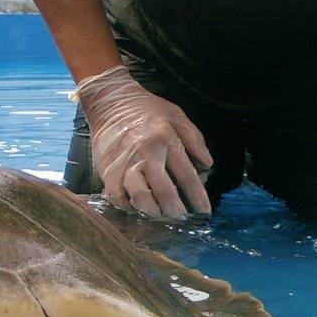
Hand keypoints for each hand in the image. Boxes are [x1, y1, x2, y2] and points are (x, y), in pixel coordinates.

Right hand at [75, 65, 212, 217]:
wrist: (110, 100)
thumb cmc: (147, 109)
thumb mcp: (176, 115)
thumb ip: (194, 139)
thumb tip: (207, 164)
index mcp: (166, 140)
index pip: (187, 175)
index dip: (197, 196)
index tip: (204, 211)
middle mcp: (146, 154)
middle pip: (165, 191)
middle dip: (176, 210)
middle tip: (180, 216)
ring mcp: (126, 164)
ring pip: (141, 198)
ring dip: (153, 212)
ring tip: (160, 214)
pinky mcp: (108, 170)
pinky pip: (118, 197)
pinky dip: (127, 206)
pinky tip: (135, 207)